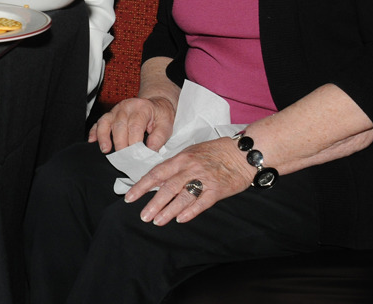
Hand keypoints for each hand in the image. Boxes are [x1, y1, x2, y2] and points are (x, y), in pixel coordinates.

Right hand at [88, 95, 175, 152]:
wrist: (155, 104)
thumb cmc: (160, 116)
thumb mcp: (166, 125)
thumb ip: (159, 138)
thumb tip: (149, 150)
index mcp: (142, 108)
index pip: (135, 126)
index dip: (134, 143)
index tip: (136, 157)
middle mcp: (127, 107)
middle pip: (119, 126)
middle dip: (120, 144)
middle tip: (123, 160)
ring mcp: (116, 110)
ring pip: (106, 122)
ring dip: (104, 137)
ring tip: (105, 150)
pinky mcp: (110, 115)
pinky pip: (99, 122)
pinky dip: (94, 131)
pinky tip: (92, 141)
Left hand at [124, 136, 249, 225]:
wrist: (243, 152)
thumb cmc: (215, 151)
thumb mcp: (191, 152)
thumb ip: (176, 166)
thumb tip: (158, 179)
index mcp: (181, 159)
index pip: (156, 173)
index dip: (142, 186)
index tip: (130, 198)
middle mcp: (190, 169)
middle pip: (167, 187)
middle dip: (153, 203)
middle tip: (143, 216)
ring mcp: (204, 180)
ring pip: (182, 197)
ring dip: (168, 211)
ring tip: (157, 221)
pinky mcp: (217, 190)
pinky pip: (201, 203)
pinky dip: (190, 211)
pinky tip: (180, 219)